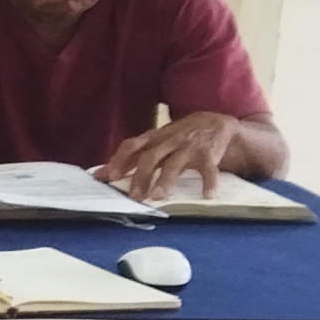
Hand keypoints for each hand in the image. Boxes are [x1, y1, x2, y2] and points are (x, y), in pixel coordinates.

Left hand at [101, 112, 236, 202]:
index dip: (119, 160)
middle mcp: (170, 142)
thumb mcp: (157, 141)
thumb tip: (102, 174)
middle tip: (134, 197)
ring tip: (157, 197)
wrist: (217, 123)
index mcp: (155, 138)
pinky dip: (209, 183)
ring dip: (165, 180)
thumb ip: (134, 156)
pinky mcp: (209, 155)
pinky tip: (207, 196)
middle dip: (140, 176)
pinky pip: (209, 170)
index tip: (108, 177)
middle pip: (151, 157)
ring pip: (175, 164)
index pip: (132, 146)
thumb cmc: (180, 136)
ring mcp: (189, 148)